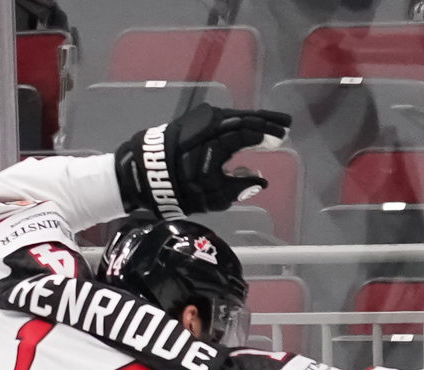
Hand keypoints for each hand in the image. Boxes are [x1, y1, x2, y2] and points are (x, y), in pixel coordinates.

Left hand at [115, 103, 291, 218]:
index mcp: (219, 139)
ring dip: (252, 119)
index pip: (251, 132)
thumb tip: (258, 180)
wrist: (139, 173)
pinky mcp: (191, 121)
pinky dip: (236, 122)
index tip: (283, 138)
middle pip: (245, 118)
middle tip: (284, 125)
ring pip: (233, 116)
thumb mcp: (208, 198)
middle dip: (265, 122)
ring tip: (267, 125)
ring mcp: (200, 119)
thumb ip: (236, 189)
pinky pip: (221, 119)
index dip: (268, 134)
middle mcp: (212, 123)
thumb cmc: (174, 188)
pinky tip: (243, 126)